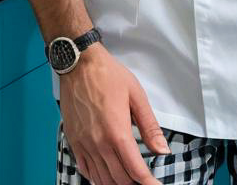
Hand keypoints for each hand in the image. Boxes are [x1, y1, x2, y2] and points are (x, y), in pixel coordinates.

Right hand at [59, 44, 168, 184]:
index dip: (148, 183)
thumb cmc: (108, 76)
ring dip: (116, 183)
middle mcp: (99, 143)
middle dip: (134, 183)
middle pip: (119, 179)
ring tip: (128, 179)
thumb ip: (150, 126)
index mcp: (117, 132)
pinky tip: (106, 174)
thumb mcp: (136, 96)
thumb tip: (163, 150)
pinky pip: (85, 170)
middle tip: (144, 179)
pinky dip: (97, 178)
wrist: (79, 64)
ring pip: (102, 179)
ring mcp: (84, 144)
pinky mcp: (74, 141)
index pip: (135, 170)